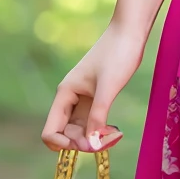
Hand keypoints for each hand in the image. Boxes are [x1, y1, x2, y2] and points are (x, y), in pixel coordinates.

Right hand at [41, 23, 143, 154]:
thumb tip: (89, 145)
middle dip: (83, 143)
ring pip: (80, 130)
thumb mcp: (108, 87)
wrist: (129, 33)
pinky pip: (92, 123)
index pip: (50, 130)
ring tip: (114, 136)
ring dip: (93, 139)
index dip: (63, 144)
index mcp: (65, 94)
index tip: (85, 144)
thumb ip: (98, 116)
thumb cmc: (117, 55)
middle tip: (107, 141)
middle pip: (66, 134)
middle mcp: (69, 99)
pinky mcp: (95, 99)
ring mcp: (82, 100)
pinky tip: (114, 131)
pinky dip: (100, 131)